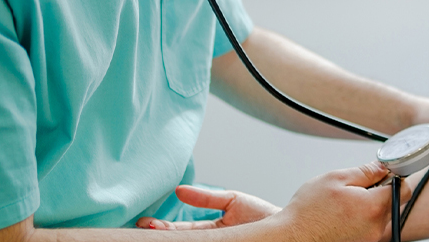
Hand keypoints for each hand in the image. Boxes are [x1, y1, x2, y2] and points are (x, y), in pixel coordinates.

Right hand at [135, 185, 280, 229]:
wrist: (287, 228)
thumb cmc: (262, 215)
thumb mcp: (233, 201)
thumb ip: (206, 197)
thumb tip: (178, 191)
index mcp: (212, 229)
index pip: (182, 230)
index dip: (163, 228)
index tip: (144, 223)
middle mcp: (212, 239)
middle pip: (181, 239)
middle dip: (160, 235)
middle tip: (140, 231)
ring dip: (169, 239)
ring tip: (152, 234)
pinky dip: (189, 241)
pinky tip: (175, 239)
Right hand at [273, 162, 409, 241]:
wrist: (292, 238)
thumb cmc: (309, 211)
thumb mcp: (336, 179)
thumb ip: (365, 171)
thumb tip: (382, 167)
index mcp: (373, 207)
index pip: (403, 190)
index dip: (394, 178)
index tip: (383, 175)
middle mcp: (376, 228)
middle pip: (392, 204)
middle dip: (379, 193)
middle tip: (356, 189)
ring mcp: (369, 240)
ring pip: (380, 218)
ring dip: (368, 208)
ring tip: (345, 206)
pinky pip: (369, 229)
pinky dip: (360, 222)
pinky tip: (342, 218)